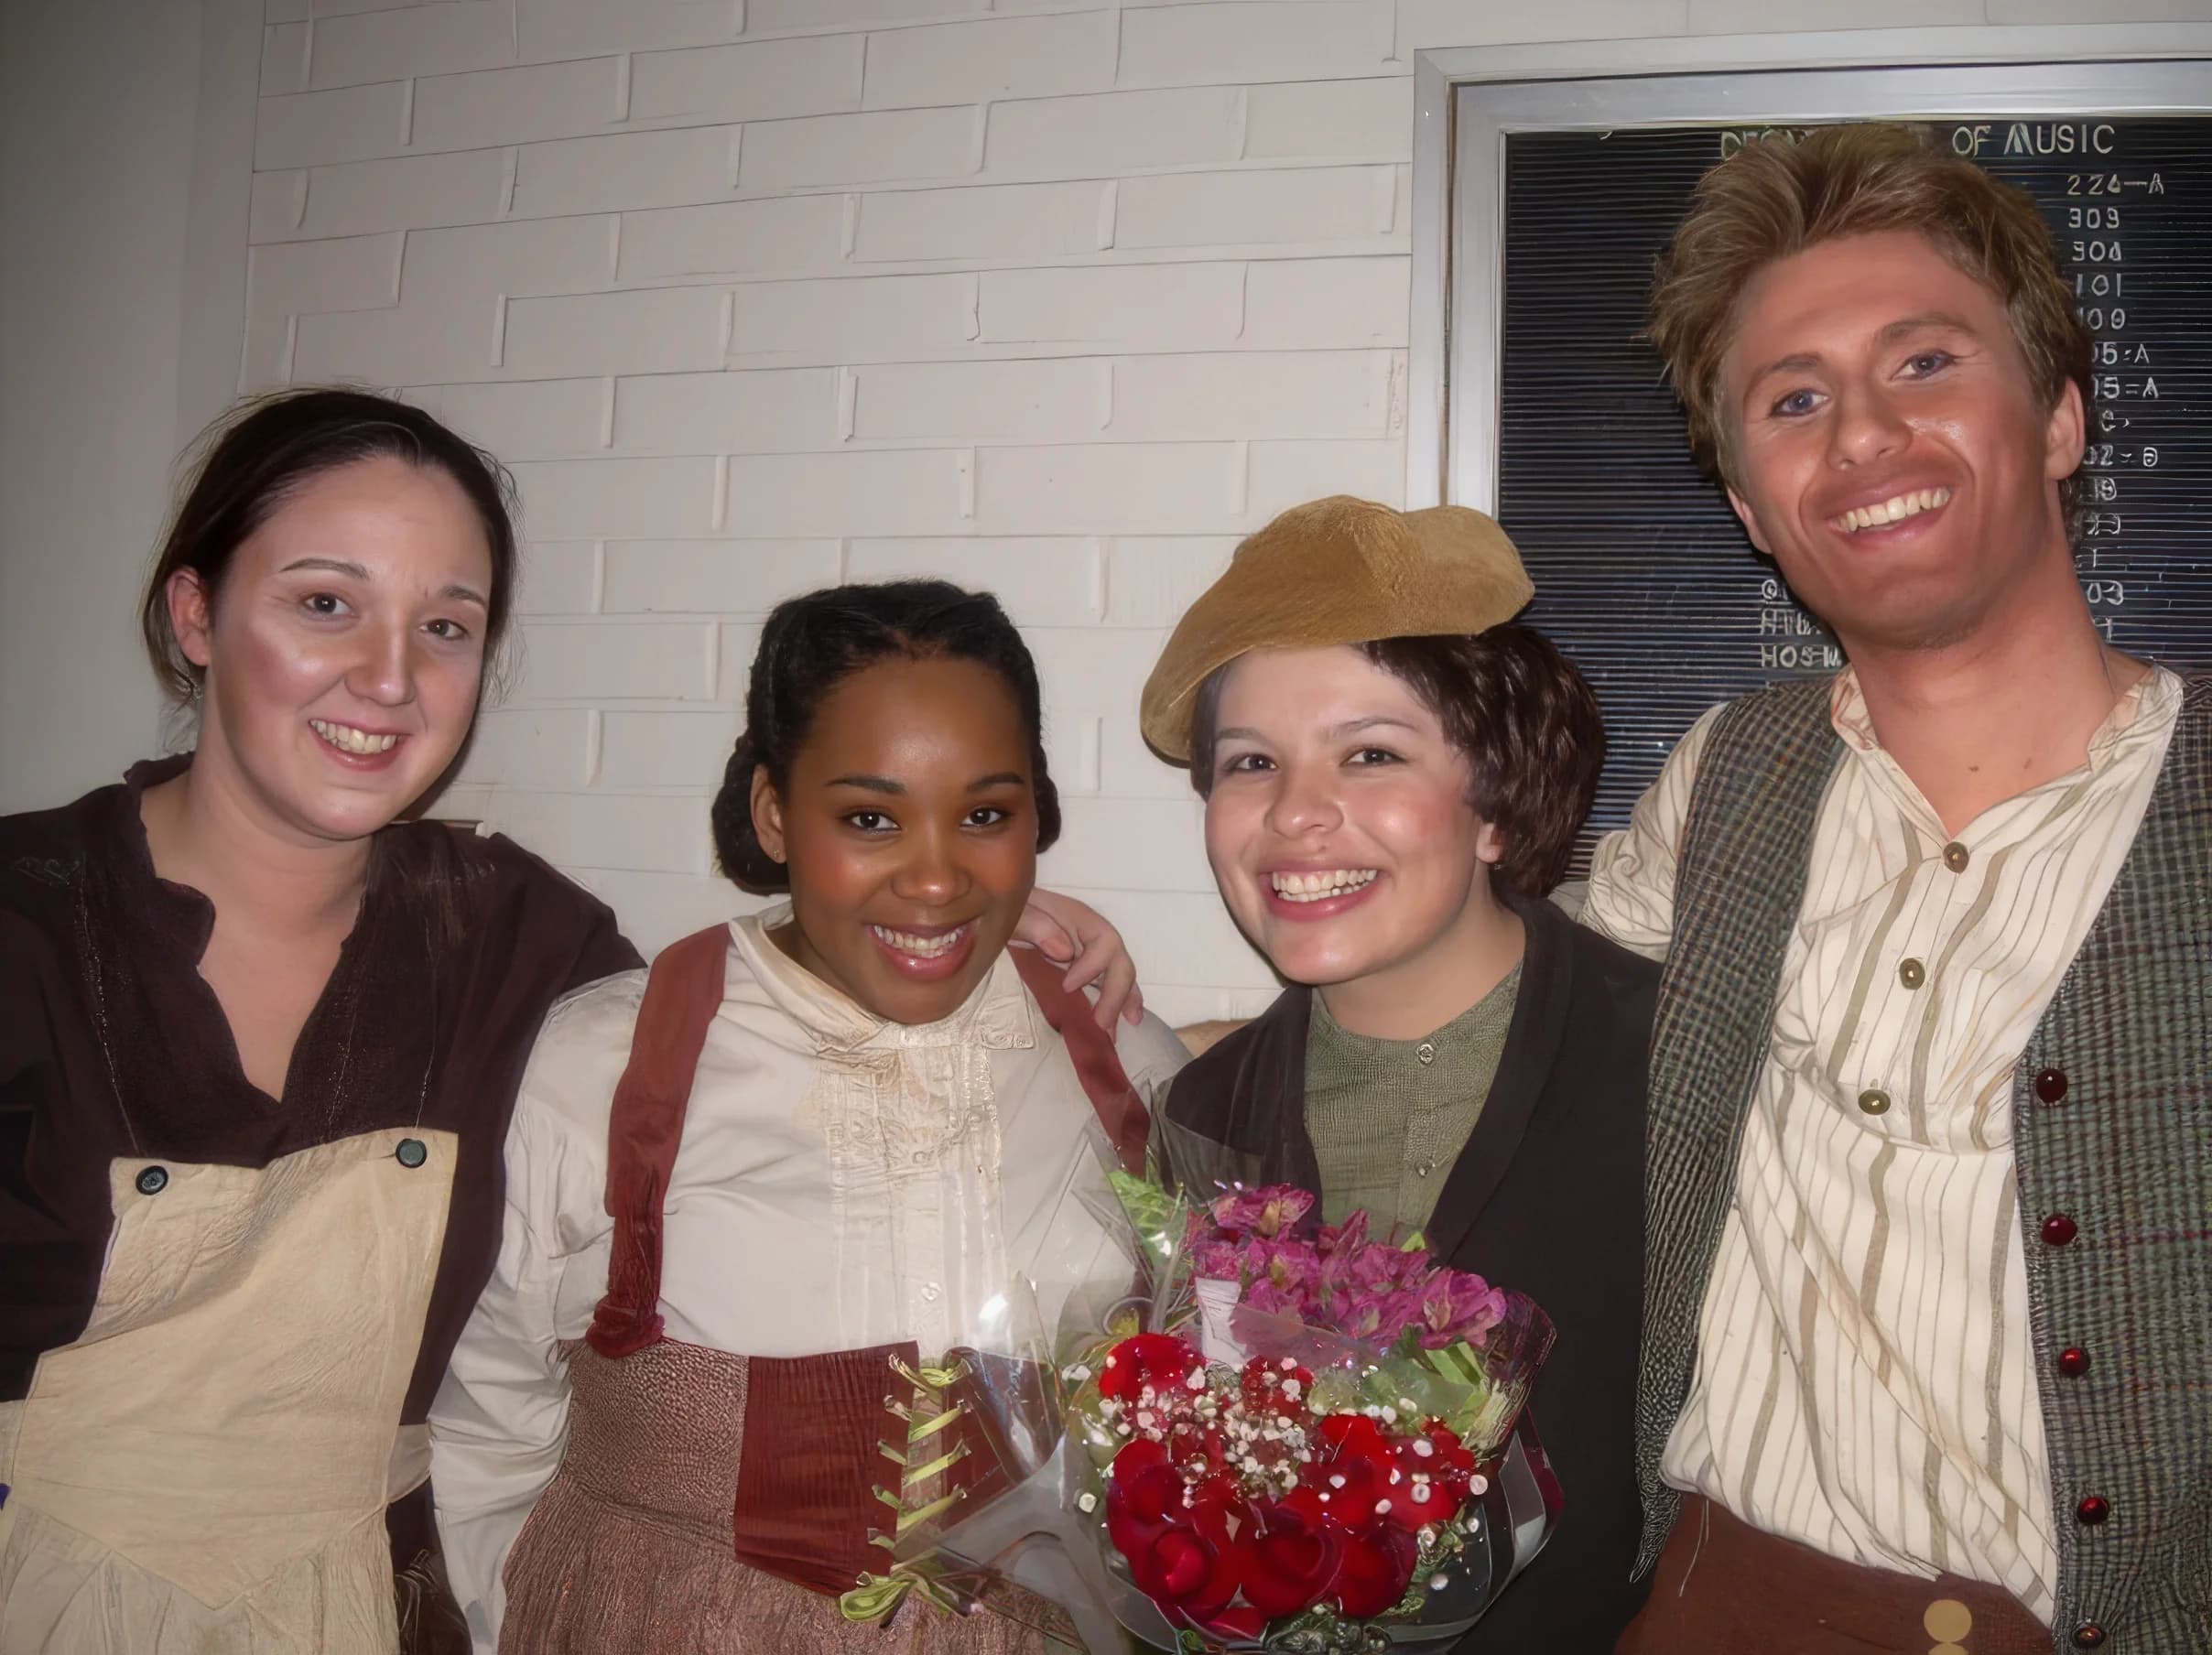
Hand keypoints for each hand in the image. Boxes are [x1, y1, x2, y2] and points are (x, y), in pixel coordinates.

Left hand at [1013, 887, 1144, 1030]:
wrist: (993, 909)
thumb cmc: (1004, 910)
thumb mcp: (1013, 912)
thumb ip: (1033, 924)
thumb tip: (1064, 951)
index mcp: (1075, 917)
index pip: (1103, 940)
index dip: (1093, 966)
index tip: (1068, 987)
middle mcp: (1088, 934)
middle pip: (1117, 960)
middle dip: (1116, 993)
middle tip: (1101, 1023)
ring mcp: (1086, 950)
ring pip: (1118, 972)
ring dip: (1124, 1000)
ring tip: (1121, 1029)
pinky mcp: (1080, 964)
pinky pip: (1107, 980)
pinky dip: (1120, 998)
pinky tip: (1127, 1019)